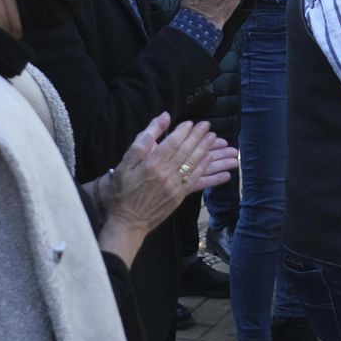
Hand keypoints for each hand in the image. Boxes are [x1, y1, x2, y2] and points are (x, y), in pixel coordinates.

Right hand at [99, 115, 239, 253]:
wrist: (126, 221)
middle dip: (199, 137)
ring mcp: (175, 186)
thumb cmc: (122, 191)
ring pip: (196, 165)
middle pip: (187, 151)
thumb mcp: (125, 163)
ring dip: (208, 151)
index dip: (184, 132)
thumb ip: (143, 141)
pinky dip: (210, 173)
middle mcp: (166, 174)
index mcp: (151, 164)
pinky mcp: (180, 197)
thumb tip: (162, 119)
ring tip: (217, 140)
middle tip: (208, 126)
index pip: (173, 143)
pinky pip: (198, 182)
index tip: (191, 123)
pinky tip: (219, 167)